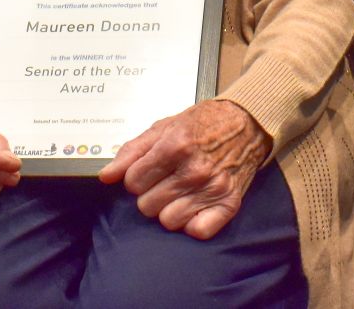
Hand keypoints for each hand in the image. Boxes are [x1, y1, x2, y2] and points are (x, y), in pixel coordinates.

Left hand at [98, 99, 271, 238]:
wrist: (247, 123)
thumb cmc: (203, 123)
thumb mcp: (164, 127)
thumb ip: (131, 151)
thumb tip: (106, 176)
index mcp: (175, 145)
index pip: (133, 182)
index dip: (136, 177)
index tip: (147, 171)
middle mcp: (194, 169)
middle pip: (147, 205)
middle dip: (151, 193)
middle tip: (165, 180)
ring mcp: (212, 188)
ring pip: (168, 221)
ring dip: (169, 209)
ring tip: (179, 192)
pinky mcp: (229, 203)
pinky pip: (198, 231)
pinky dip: (193, 222)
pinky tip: (194, 205)